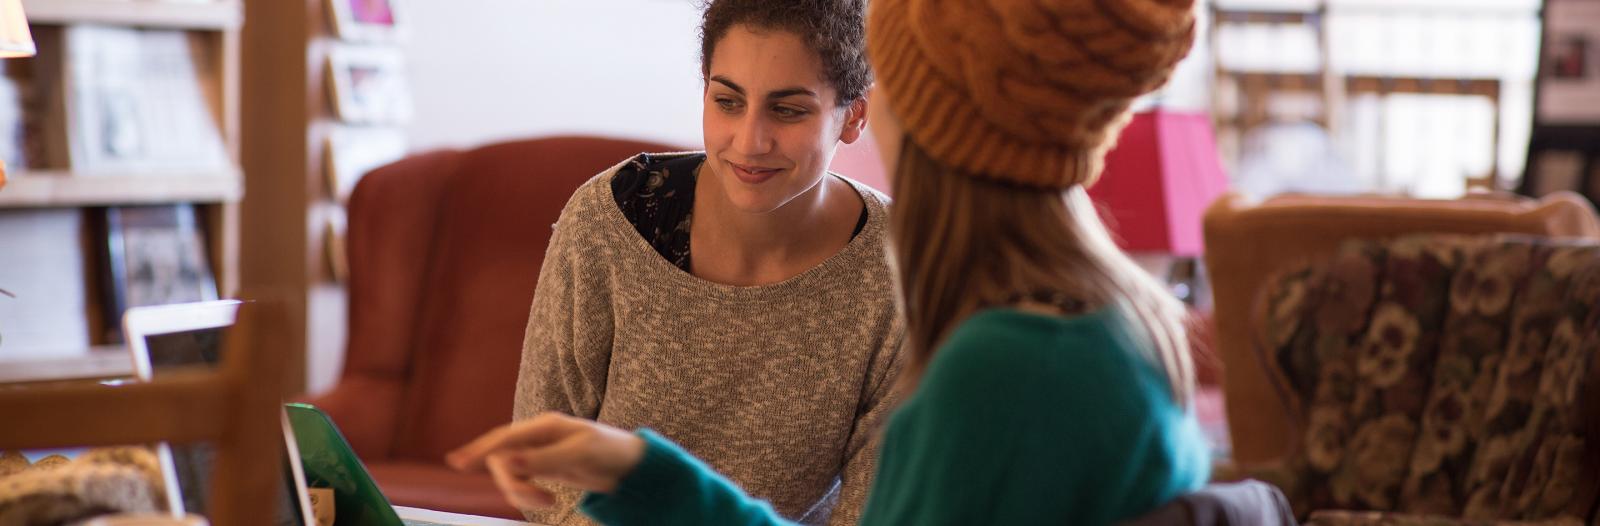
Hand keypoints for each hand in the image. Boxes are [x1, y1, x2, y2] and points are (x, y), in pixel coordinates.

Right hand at [446, 412, 646, 508]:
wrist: (630, 466)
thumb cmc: (610, 451)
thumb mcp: (581, 455)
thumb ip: (544, 459)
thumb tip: (507, 461)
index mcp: (546, 425)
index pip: (504, 437)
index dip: (479, 449)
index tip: (456, 463)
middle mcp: (538, 436)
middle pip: (502, 459)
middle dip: (514, 485)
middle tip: (543, 502)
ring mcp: (538, 451)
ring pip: (509, 473)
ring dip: (522, 493)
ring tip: (549, 502)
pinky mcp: (543, 467)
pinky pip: (520, 481)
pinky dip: (526, 494)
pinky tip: (546, 499)